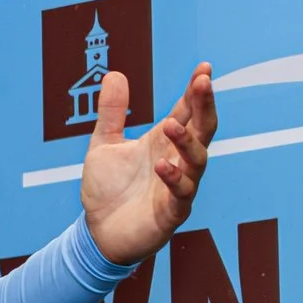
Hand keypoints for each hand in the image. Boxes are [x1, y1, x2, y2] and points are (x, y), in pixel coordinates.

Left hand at [81, 64, 216, 265]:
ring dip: (187, 142)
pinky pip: (182, 194)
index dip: (196, 90)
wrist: (97, 234)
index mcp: (164, 143)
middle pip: (203, 130)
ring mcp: (179, 186)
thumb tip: (115, 73)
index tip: (203, 68)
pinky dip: (174, 179)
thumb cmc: (107, 190)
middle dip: (205, 106)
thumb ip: (112, 113)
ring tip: (170, 125)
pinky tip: (162, 166)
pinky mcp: (172, 212)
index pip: (187, 111)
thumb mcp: (104, 145)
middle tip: (203, 83)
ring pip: (198, 160)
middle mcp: (177, 161)